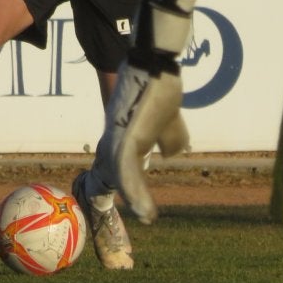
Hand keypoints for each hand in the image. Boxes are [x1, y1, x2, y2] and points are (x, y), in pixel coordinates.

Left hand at [106, 60, 188, 224]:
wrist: (155, 65)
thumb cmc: (160, 87)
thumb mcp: (169, 120)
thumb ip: (169, 138)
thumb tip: (169, 155)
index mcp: (123, 135)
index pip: (118, 165)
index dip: (126, 184)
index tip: (135, 202)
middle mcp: (115, 139)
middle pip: (112, 175)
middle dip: (123, 196)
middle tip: (139, 217)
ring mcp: (118, 139)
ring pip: (120, 178)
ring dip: (134, 199)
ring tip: (146, 217)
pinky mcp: (126, 138)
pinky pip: (127, 172)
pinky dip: (135, 193)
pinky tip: (144, 209)